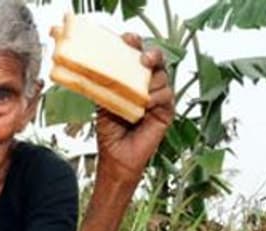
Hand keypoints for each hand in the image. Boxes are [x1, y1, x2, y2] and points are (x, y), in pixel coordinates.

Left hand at [94, 34, 174, 186]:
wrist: (116, 157)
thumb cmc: (110, 132)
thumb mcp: (104, 103)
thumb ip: (107, 84)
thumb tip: (99, 66)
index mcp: (131, 80)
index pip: (136, 55)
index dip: (135, 44)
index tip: (128, 39)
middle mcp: (147, 85)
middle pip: (156, 60)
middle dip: (152, 55)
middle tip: (143, 59)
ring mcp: (158, 97)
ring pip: (162, 77)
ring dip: (150, 83)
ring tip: (138, 97)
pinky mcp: (166, 111)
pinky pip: (167, 95)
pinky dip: (156, 98)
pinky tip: (145, 106)